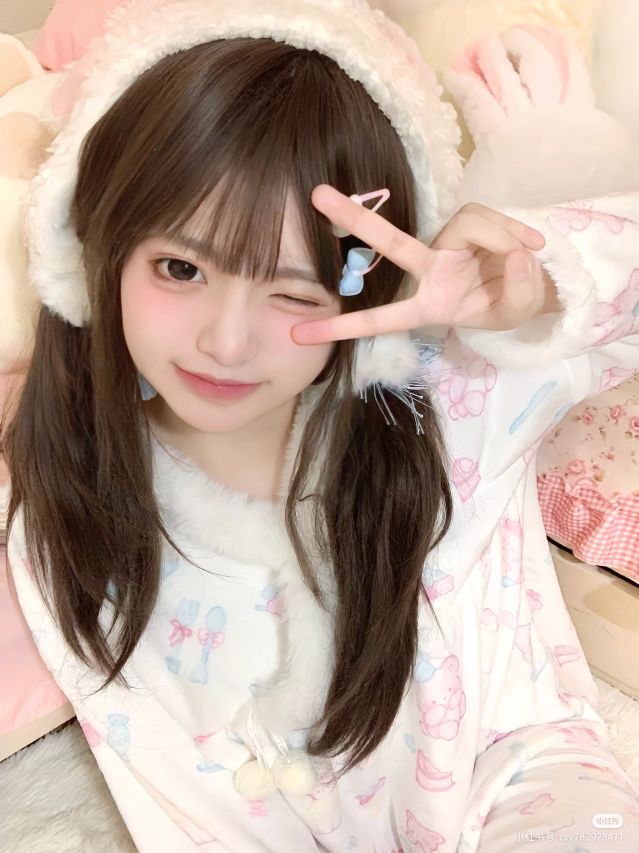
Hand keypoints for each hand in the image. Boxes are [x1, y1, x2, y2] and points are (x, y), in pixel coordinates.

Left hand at [291, 185, 555, 344]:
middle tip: (317, 195)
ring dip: (501, 236)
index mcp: (428, 306)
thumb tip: (512, 255)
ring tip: (527, 255)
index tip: (298, 335)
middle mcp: (429, 270)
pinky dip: (512, 230)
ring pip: (467, 223)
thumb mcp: (518, 311)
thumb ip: (518, 291)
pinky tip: (531, 246)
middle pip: (391, 242)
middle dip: (357, 219)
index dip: (343, 326)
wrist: (532, 286)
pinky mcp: (466, 224)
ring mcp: (446, 244)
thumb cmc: (510, 306)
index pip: (382, 319)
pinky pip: (485, 217)